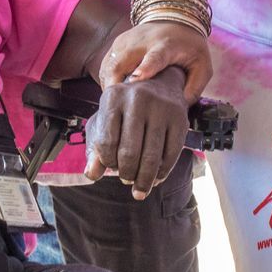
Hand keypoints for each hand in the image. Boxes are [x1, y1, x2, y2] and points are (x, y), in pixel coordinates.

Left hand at [84, 66, 189, 199]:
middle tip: (126, 179)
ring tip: (140, 188)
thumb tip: (91, 174)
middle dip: (127, 174)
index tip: (111, 166)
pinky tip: (156, 178)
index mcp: (113, 97)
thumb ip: (95, 149)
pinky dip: (162, 173)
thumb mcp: (106, 121)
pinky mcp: (180, 118)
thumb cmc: (126, 109)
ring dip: (144, 180)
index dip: (107, 162)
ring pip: (152, 158)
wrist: (159, 84)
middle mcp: (138, 98)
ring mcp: (161, 107)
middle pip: (129, 153)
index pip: (106, 143)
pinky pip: (171, 155)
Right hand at [100, 21, 213, 102]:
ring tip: (118, 107)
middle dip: (115, 88)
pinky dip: (107, 83)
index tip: (137, 79)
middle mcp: (141, 42)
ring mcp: (125, 42)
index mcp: (165, 46)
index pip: (154, 57)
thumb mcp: (202, 65)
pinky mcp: (116, 45)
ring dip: (110, 89)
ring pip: (108, 68)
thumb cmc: (188, 46)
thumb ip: (194, 87)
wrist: (174, 18)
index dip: (145, 68)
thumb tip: (179, 109)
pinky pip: (105, 68)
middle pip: (120, 65)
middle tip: (119, 110)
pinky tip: (115, 96)